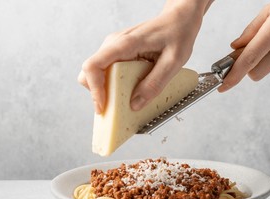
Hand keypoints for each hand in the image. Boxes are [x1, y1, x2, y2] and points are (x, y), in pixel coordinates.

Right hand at [78, 0, 212, 113]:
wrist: (179, 19)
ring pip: (98, 74)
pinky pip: (108, 72)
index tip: (103, 106)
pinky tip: (130, 90)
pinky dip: (114, 85)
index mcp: (124, 44)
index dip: (94, 89)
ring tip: (126, 100)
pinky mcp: (119, 53)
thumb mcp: (173, 62)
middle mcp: (114, 45)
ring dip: (107, 90)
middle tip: (116, 108)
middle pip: (90, 73)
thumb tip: (135, 104)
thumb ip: (154, 83)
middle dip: (99, 94)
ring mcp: (114, 48)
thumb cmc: (177, 35)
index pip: (93, 66)